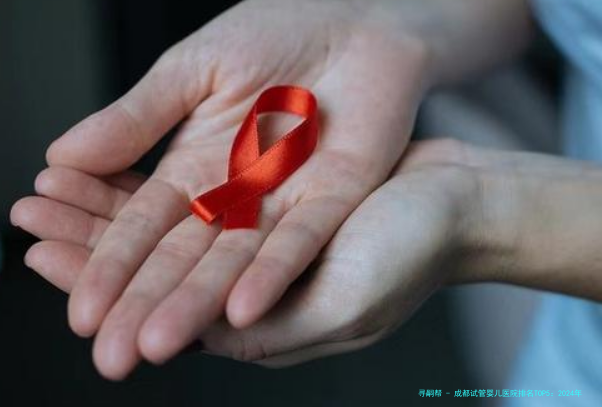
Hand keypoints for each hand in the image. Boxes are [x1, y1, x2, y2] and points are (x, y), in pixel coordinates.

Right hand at [18, 0, 429, 377]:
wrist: (351, 21)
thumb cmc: (276, 32)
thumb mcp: (194, 70)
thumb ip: (137, 117)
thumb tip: (60, 156)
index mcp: (193, 167)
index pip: (142, 226)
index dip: (111, 266)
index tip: (81, 310)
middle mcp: (233, 196)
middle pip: (183, 258)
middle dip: (146, 304)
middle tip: (110, 354)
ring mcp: (281, 202)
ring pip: (234, 262)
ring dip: (199, 302)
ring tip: (160, 344)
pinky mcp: (333, 200)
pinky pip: (299, 241)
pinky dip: (271, 272)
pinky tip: (241, 307)